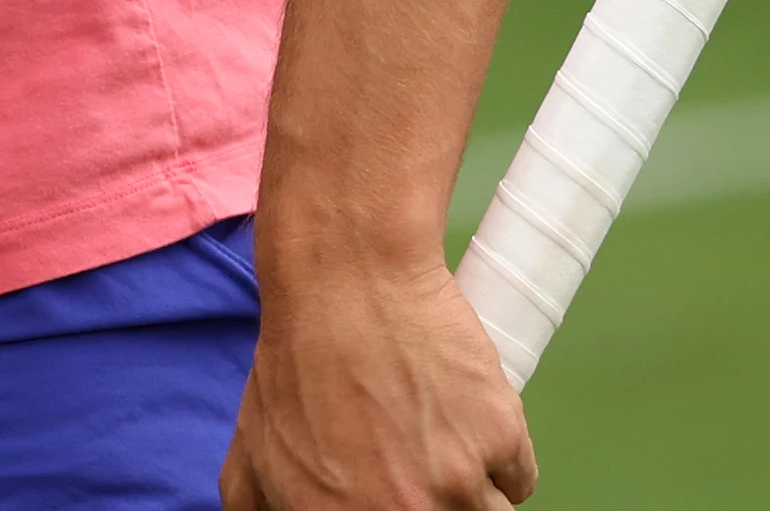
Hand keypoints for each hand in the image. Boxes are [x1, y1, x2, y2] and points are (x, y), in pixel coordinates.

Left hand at [217, 250, 536, 510]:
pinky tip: (463, 416)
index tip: (401, 498)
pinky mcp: (501, 441)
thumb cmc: (297, 363)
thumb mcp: (252, 455)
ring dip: (474, 493)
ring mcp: (454, 485)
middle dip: (434, 502)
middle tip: (418, 470)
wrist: (348, 281)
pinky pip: (518, 481)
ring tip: (441, 444)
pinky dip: (501, 457)